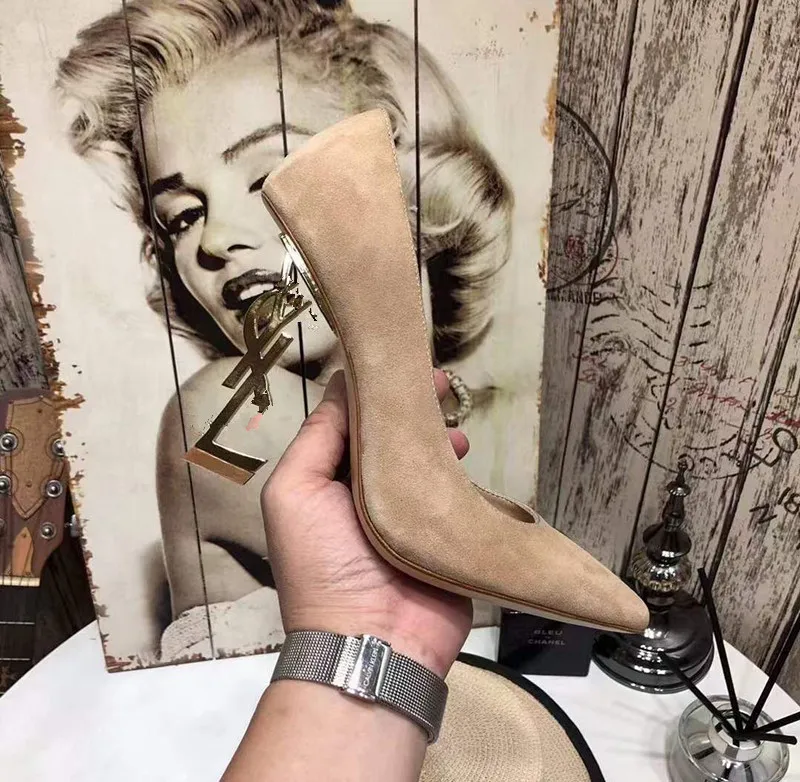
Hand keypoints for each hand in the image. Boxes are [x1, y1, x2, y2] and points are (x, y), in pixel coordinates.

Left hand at [261, 369, 472, 676]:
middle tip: (438, 380)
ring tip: (452, 416)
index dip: (373, 392)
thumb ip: (318, 438)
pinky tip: (465, 449)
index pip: (352, 423)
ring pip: (427, 459)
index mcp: (330, 481)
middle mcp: (370, 492)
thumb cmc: (321, 563)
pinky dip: (460, 468)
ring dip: (438, 434)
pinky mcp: (445, 532)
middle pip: (394, 437)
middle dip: (413, 407)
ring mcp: (411, 513)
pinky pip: (455, 490)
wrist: (372, 640)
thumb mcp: (294, 492)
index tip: (396, 364)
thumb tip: (344, 386)